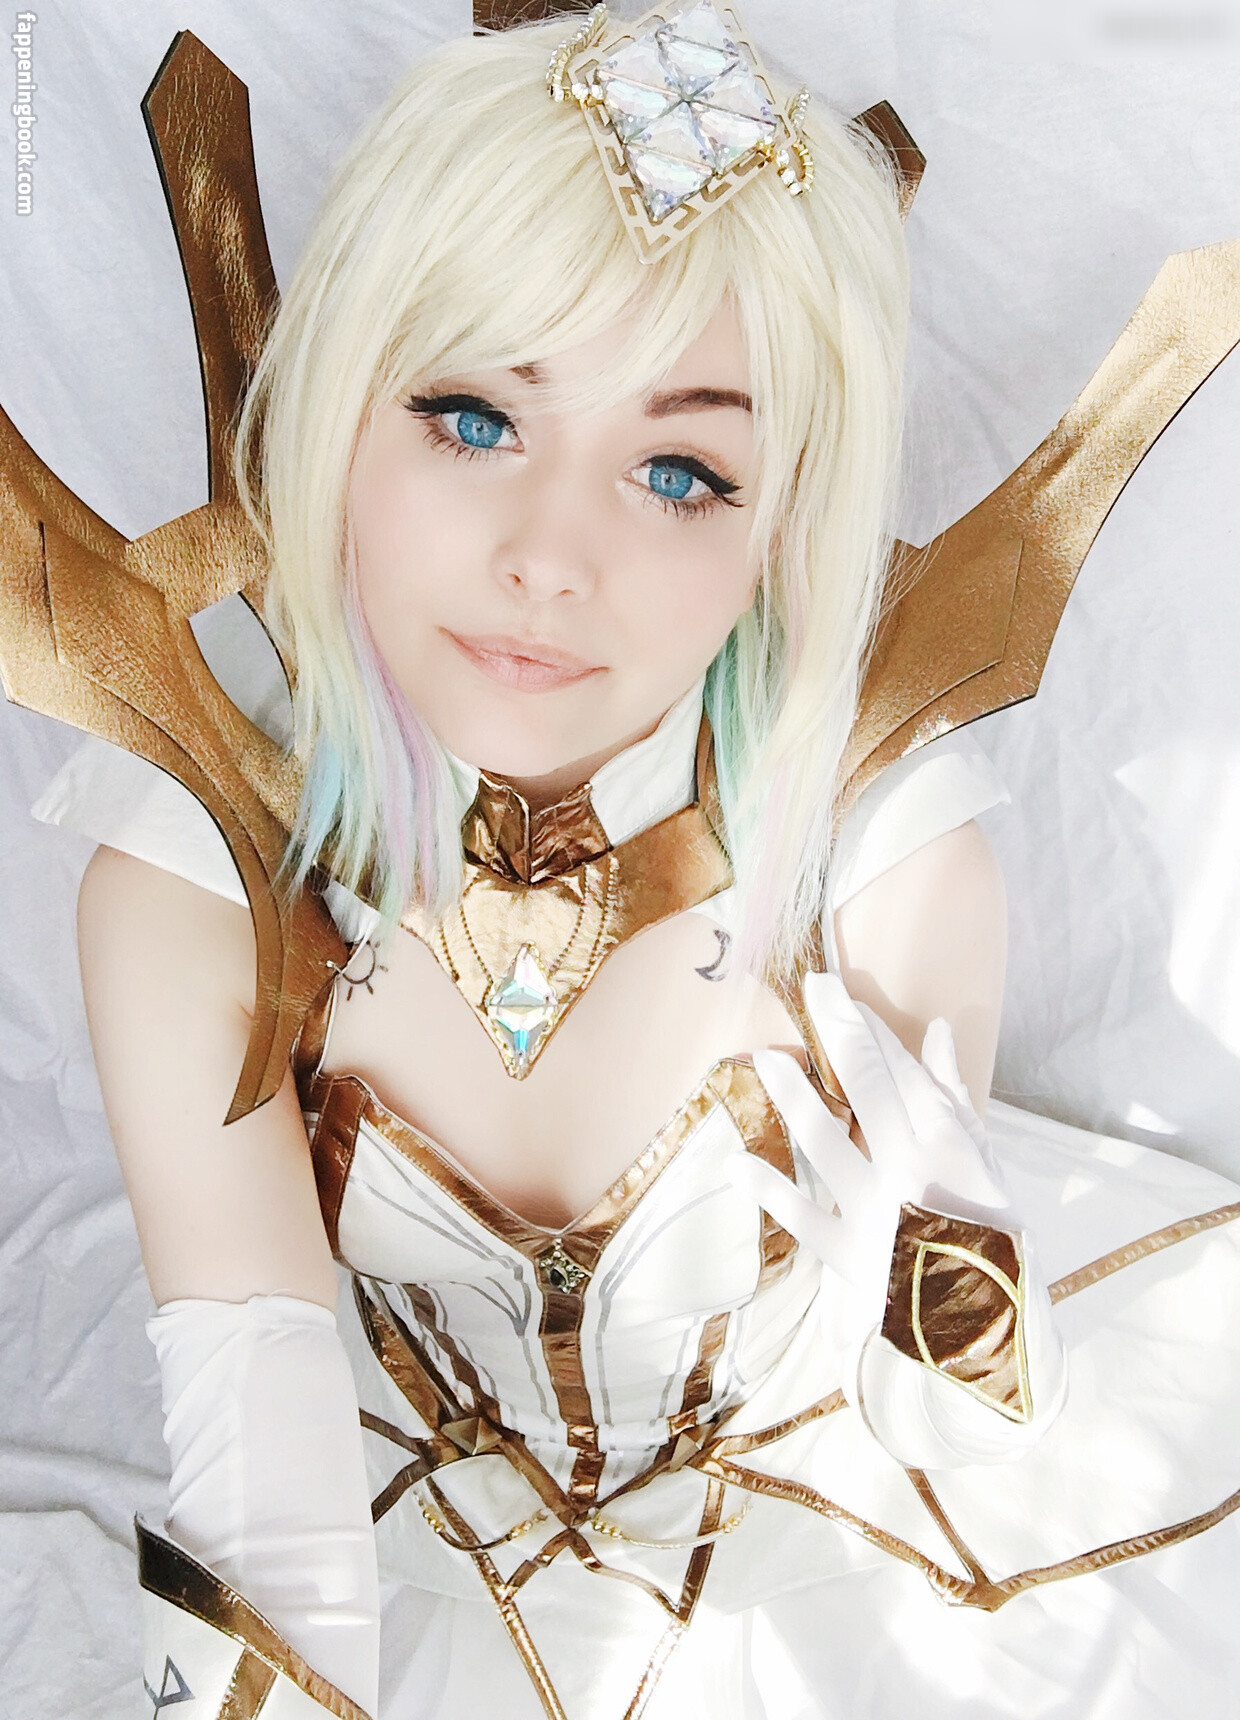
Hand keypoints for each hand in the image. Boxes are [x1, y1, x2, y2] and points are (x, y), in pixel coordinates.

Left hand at [729, 971, 1010, 1399]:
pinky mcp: (850, 1257)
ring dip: (794, 1098)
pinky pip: (803, 1219)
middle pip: (870, 1087)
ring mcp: (878, 1213)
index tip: (839, 995)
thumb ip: (952, 1097)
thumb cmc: (988, 1235)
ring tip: (765, 1059)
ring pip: (828, 1143)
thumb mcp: (984, 1162)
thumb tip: (936, 1030)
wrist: (991, 1327)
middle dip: (839, 1032)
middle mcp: (914, 1171)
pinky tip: (737, 1163)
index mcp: (951, 1147)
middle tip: (811, 987)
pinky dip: (769, 1192)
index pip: (904, 1072)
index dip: (869, 1029)